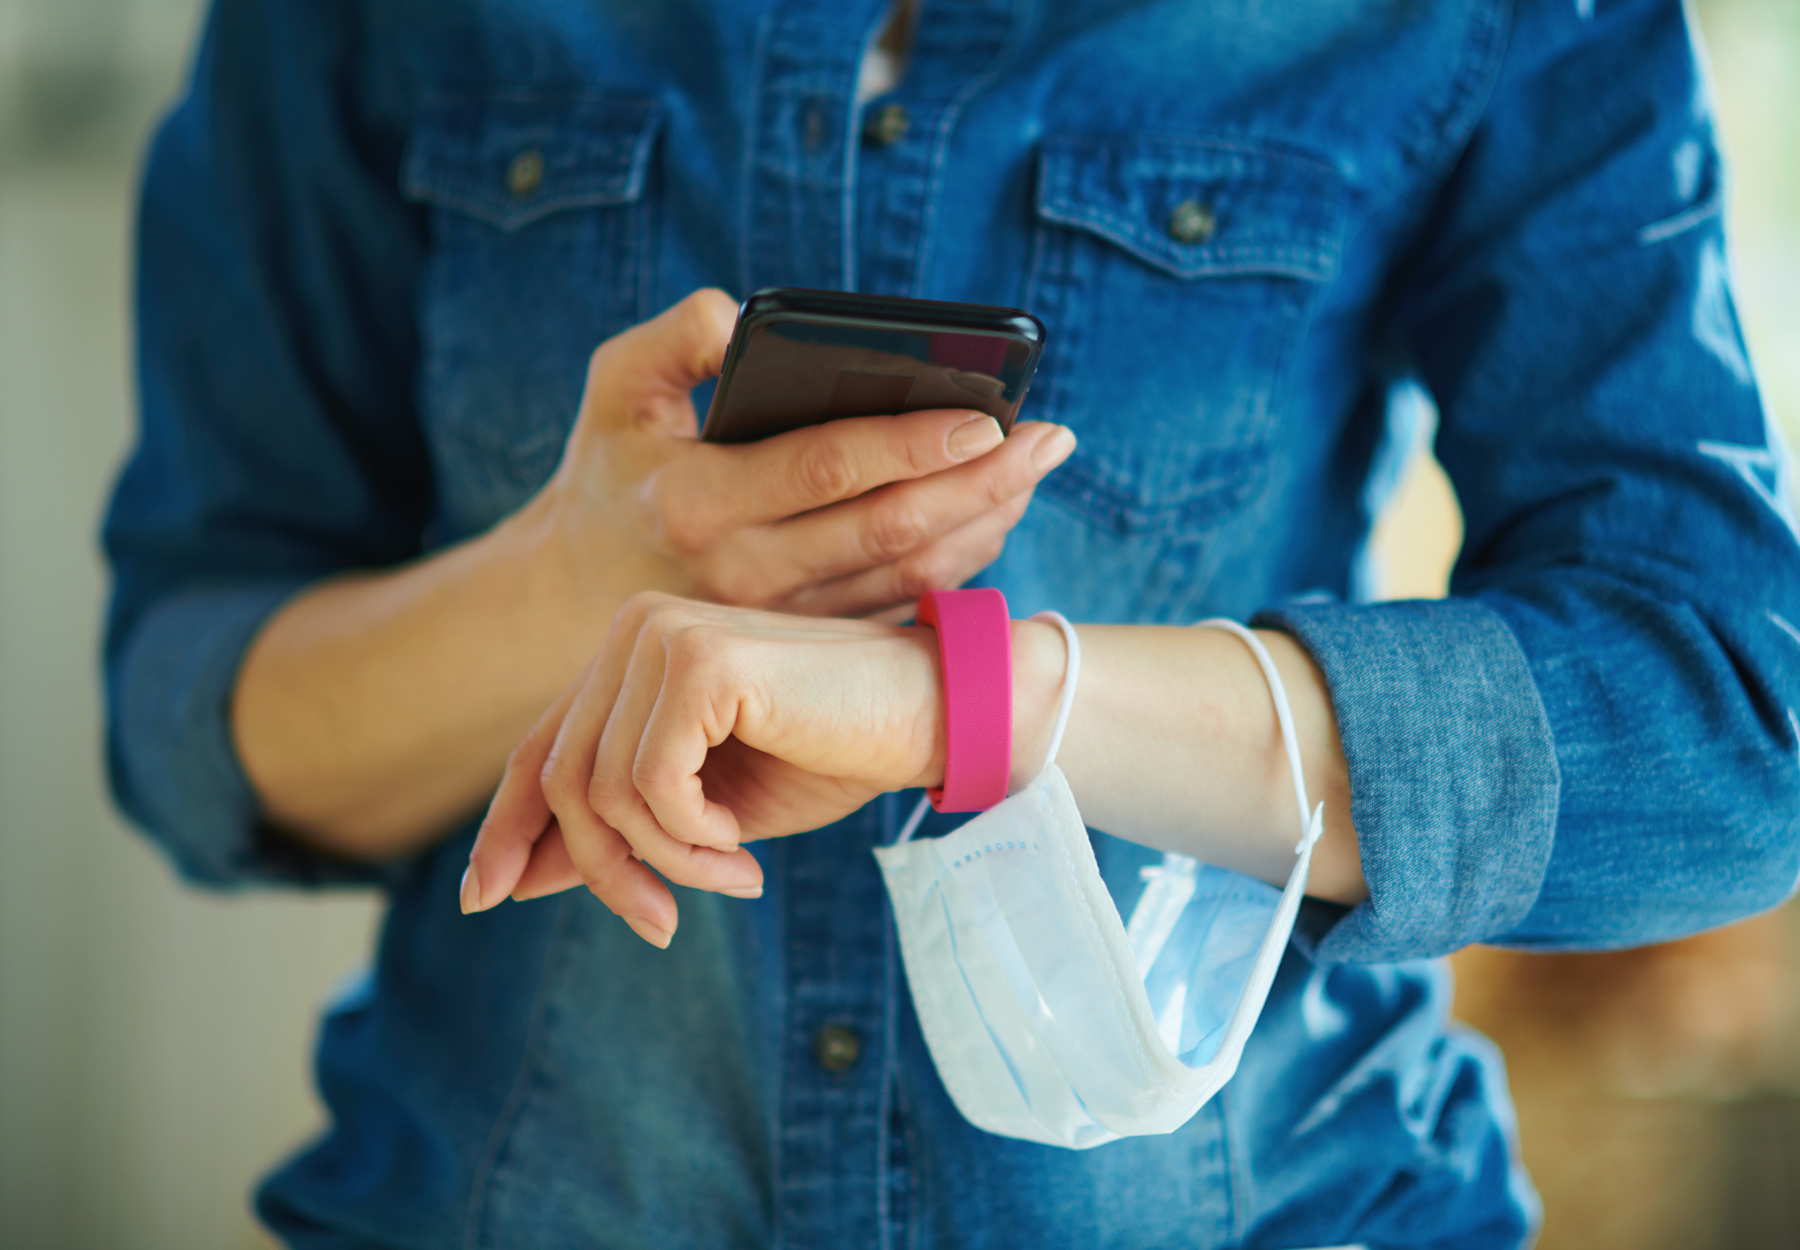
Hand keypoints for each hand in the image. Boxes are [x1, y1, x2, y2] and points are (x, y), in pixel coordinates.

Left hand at [462, 593, 944, 945]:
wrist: (934, 716)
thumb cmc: (833, 754)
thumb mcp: (707, 811)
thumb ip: (619, 828)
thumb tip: (510, 879)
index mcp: (633, 655)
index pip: (542, 747)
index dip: (507, 826)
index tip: (483, 899)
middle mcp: (634, 631)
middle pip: (563, 778)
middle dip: (605, 871)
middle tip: (663, 924)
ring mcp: (662, 636)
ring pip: (601, 792)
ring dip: (665, 862)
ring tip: (732, 876)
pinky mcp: (698, 662)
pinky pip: (648, 785)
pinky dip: (690, 839)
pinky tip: (741, 845)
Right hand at [536, 289, 1075, 619]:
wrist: (577, 597)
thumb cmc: (611, 471)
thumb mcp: (614, 387)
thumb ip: (674, 337)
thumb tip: (745, 317)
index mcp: (697, 500)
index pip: (825, 469)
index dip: (910, 444)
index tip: (985, 416)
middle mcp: (745, 570)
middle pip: (889, 528)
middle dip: (982, 482)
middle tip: (1052, 438)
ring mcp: (782, 617)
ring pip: (906, 574)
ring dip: (983, 523)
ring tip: (1035, 469)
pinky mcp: (807, 640)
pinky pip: (899, 602)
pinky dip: (956, 561)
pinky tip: (994, 513)